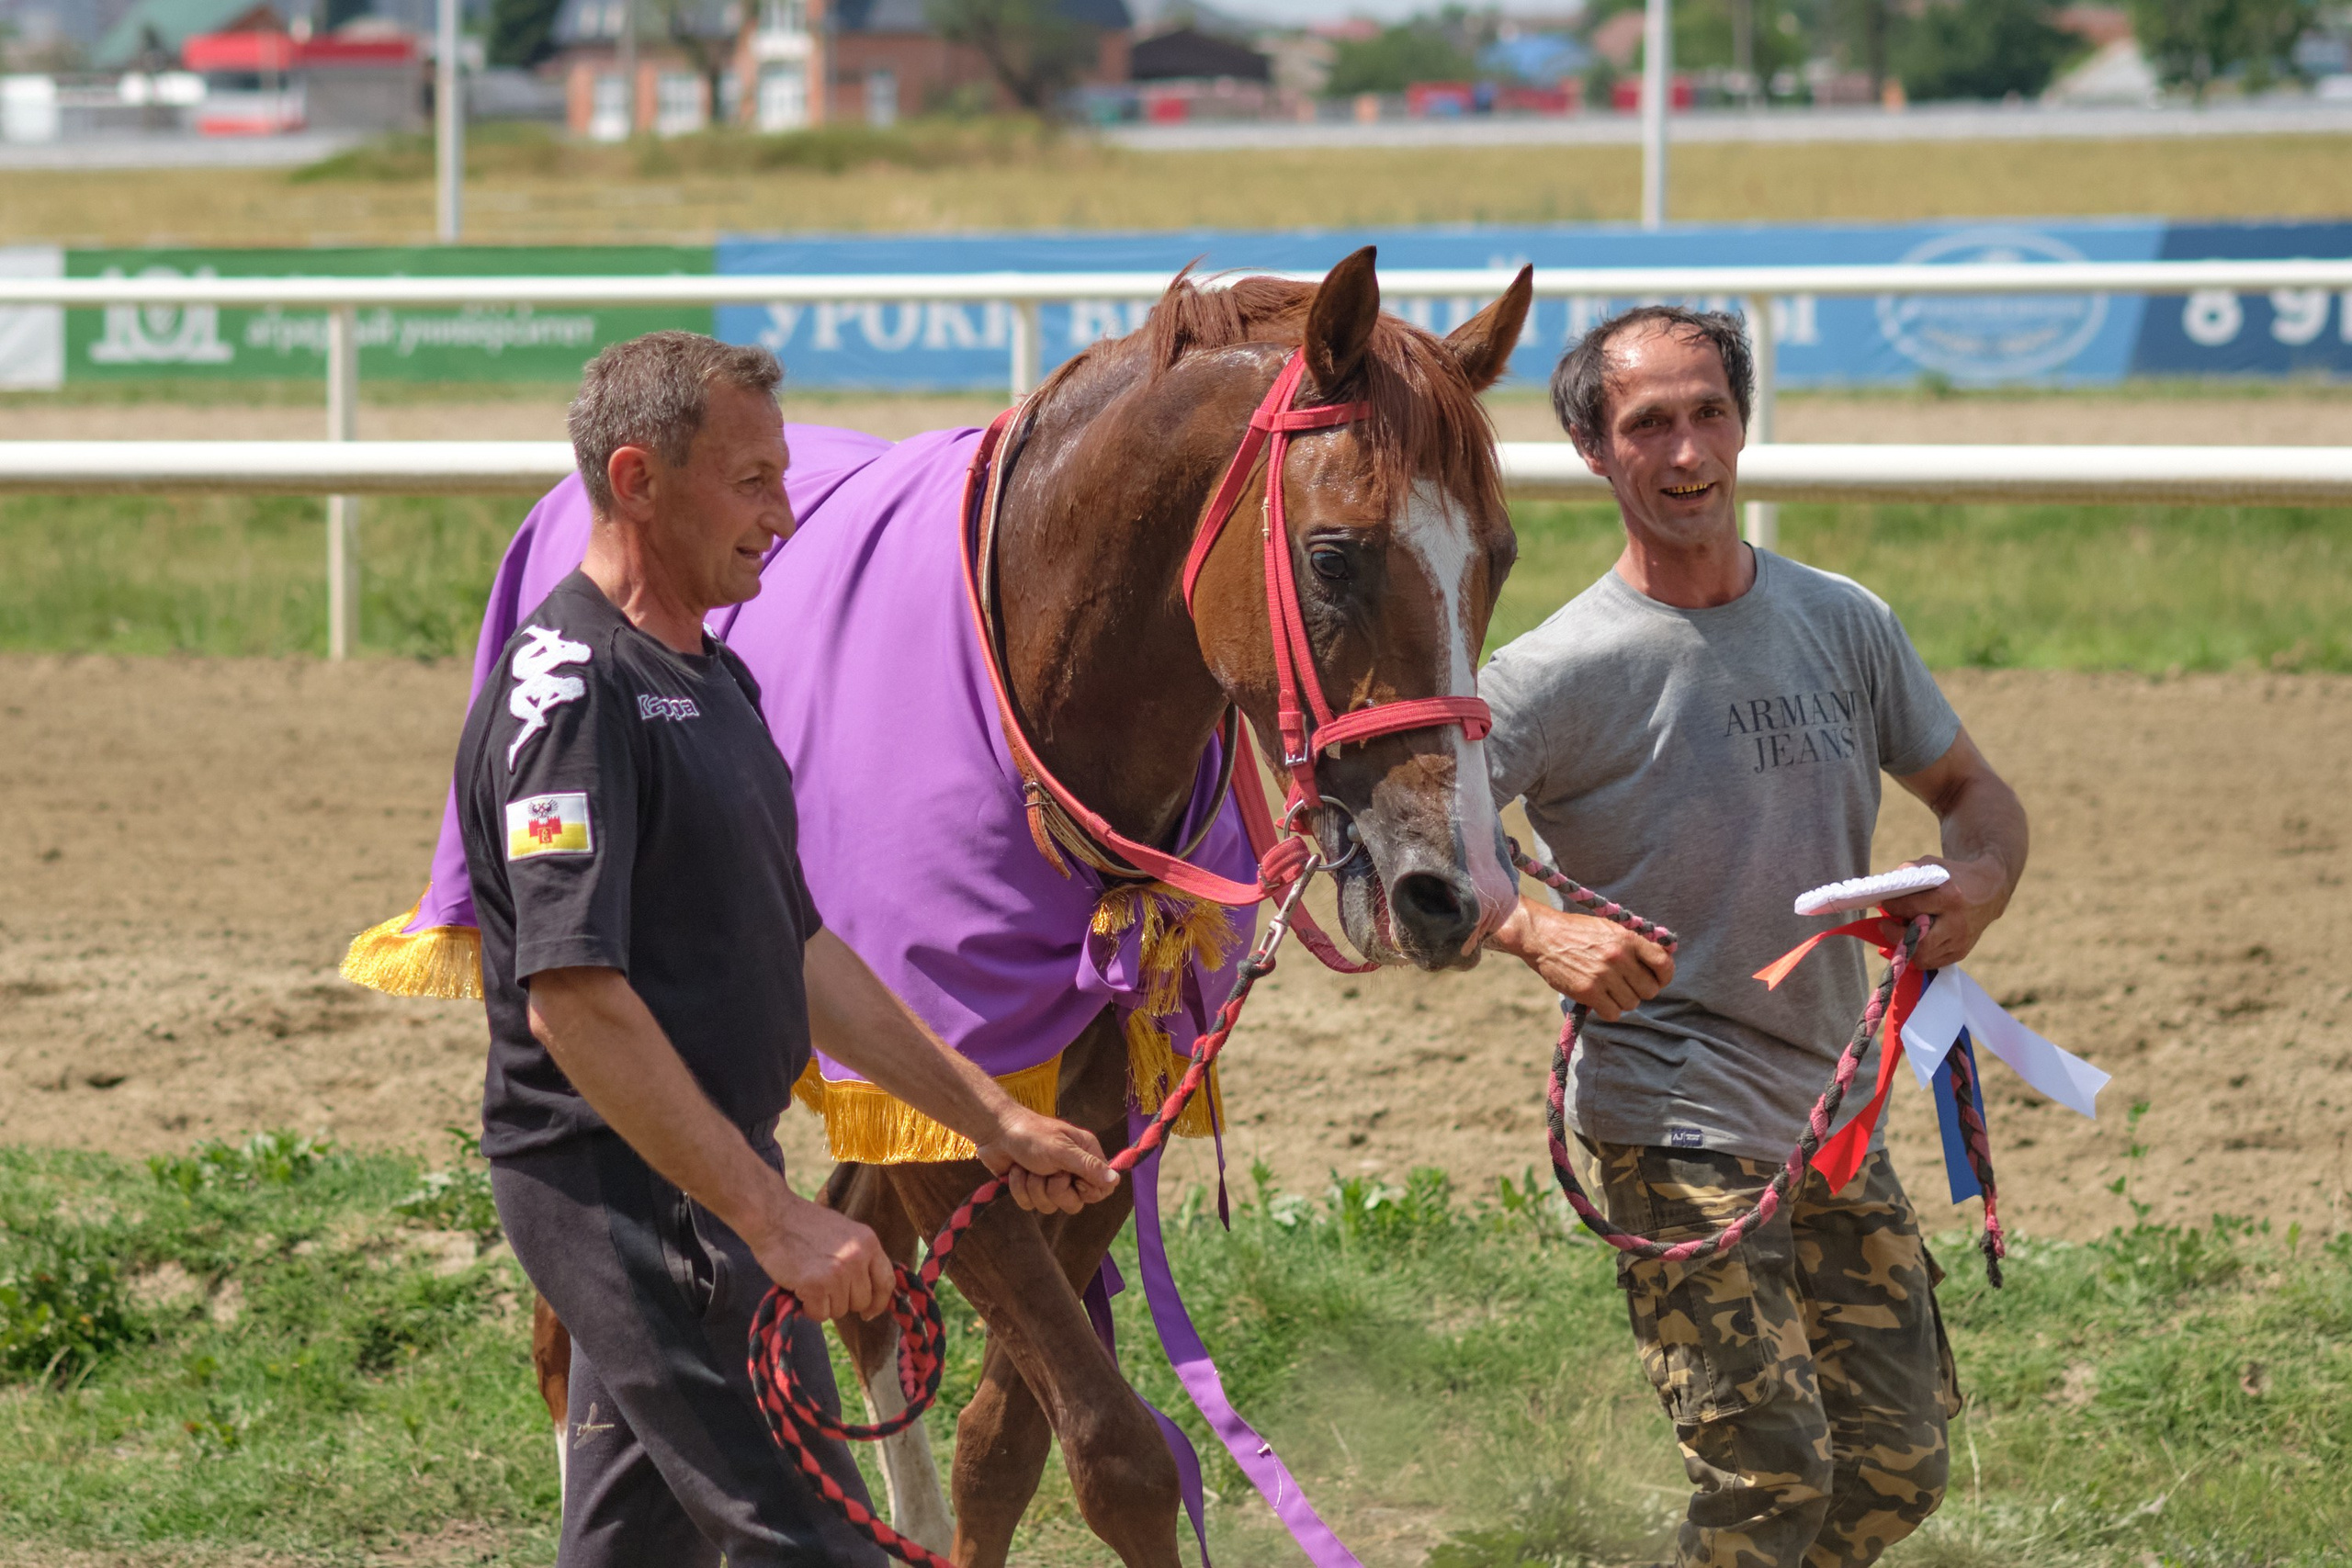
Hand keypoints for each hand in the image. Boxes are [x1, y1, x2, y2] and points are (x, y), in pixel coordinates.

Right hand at [744, 1189, 895, 1322]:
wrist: (773, 1217)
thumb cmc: (805, 1225)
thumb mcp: (846, 1233)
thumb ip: (861, 1257)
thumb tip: (871, 1291)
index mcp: (868, 1242)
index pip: (886, 1282)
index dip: (879, 1302)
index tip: (869, 1313)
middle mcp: (857, 1257)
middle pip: (862, 1301)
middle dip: (843, 1301)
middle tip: (824, 1286)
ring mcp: (838, 1272)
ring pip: (841, 1310)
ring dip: (824, 1303)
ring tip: (810, 1281)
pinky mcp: (816, 1284)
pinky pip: (820, 1314)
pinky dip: (809, 1308)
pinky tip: (801, 1288)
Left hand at [974, 1108, 1119, 1214]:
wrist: (995, 1132)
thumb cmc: (1031, 1135)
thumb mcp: (1062, 1150)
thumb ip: (1089, 1166)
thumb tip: (1115, 1180)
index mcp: (1085, 1155)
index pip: (1101, 1189)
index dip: (1087, 1191)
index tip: (1073, 1180)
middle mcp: (1071, 1170)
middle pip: (1074, 1203)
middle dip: (1055, 1190)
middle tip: (1047, 1172)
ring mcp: (1050, 1181)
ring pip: (1050, 1206)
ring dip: (1034, 1188)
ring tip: (1028, 1168)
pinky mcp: (1031, 1188)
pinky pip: (1030, 1205)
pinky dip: (1020, 1189)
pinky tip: (1016, 1172)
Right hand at [1486, 895, 1672, 1021]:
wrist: (1542, 936)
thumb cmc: (1576, 931)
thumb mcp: (1609, 927)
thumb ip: (1634, 942)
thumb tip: (1662, 957)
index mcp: (1627, 939)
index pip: (1663, 963)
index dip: (1665, 976)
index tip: (1658, 979)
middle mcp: (1618, 957)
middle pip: (1649, 990)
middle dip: (1641, 990)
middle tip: (1626, 986)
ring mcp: (1604, 976)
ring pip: (1632, 1003)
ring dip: (1622, 1001)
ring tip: (1609, 991)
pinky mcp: (1588, 992)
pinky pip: (1613, 1013)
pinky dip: (1608, 1010)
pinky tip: (1599, 1000)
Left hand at [1879, 854, 2009, 969]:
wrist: (1990, 891)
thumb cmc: (1956, 876)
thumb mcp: (1935, 865)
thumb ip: (1909, 872)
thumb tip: (1886, 887)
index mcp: (1949, 897)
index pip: (1912, 907)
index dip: (1892, 906)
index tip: (1884, 904)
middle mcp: (1956, 922)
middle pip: (1919, 940)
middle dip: (1894, 935)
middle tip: (1884, 925)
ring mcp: (1960, 940)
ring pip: (1924, 956)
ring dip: (1904, 946)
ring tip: (1898, 933)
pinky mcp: (1962, 951)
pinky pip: (1933, 962)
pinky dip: (1917, 954)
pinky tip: (1912, 942)